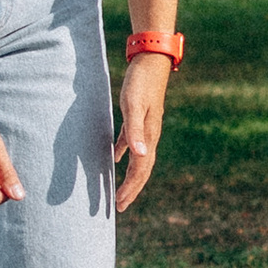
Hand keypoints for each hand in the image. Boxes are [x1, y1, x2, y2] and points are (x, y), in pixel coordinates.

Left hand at [114, 62, 168, 216]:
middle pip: (142, 169)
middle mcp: (149, 136)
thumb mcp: (133, 106)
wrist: (152, 60)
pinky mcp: (139, 118)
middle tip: (120, 207)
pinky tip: (115, 159)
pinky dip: (124, 154)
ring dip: (130, 176)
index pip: (140, 169)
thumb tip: (138, 157)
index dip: (130, 188)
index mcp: (149, 136)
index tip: (120, 203)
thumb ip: (135, 131)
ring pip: (138, 159)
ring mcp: (146, 127)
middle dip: (132, 189)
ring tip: (121, 190)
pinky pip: (132, 143)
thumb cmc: (140, 82)